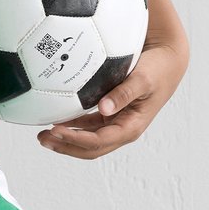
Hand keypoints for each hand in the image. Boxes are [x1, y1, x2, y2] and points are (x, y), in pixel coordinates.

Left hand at [36, 39, 188, 159]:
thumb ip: (123, 94)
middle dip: (66, 146)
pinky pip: (89, 126)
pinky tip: (58, 121)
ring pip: (88, 139)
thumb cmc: (157, 70)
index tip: (54, 130)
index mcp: (131, 126)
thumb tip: (103, 109)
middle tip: (41, 138)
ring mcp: (117, 122)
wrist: (167, 61)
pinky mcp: (111, 114)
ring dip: (66, 140)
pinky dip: (73, 126)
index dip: (75, 139)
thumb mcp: (142, 80)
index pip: (99, 140)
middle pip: (91, 147)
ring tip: (43, 135)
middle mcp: (123, 129)